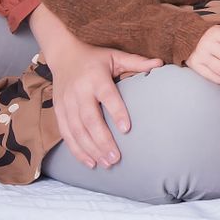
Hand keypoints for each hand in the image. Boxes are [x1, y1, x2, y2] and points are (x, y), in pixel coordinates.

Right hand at [44, 39, 160, 168]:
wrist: (63, 55)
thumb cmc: (95, 58)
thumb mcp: (115, 56)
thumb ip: (136, 62)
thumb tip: (160, 63)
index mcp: (95, 77)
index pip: (107, 96)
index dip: (116, 112)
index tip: (127, 128)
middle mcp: (79, 91)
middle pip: (89, 119)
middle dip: (102, 140)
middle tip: (116, 158)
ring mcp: (66, 103)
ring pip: (76, 131)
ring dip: (90, 150)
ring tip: (106, 163)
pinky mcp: (58, 111)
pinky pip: (66, 134)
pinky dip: (77, 150)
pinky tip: (89, 162)